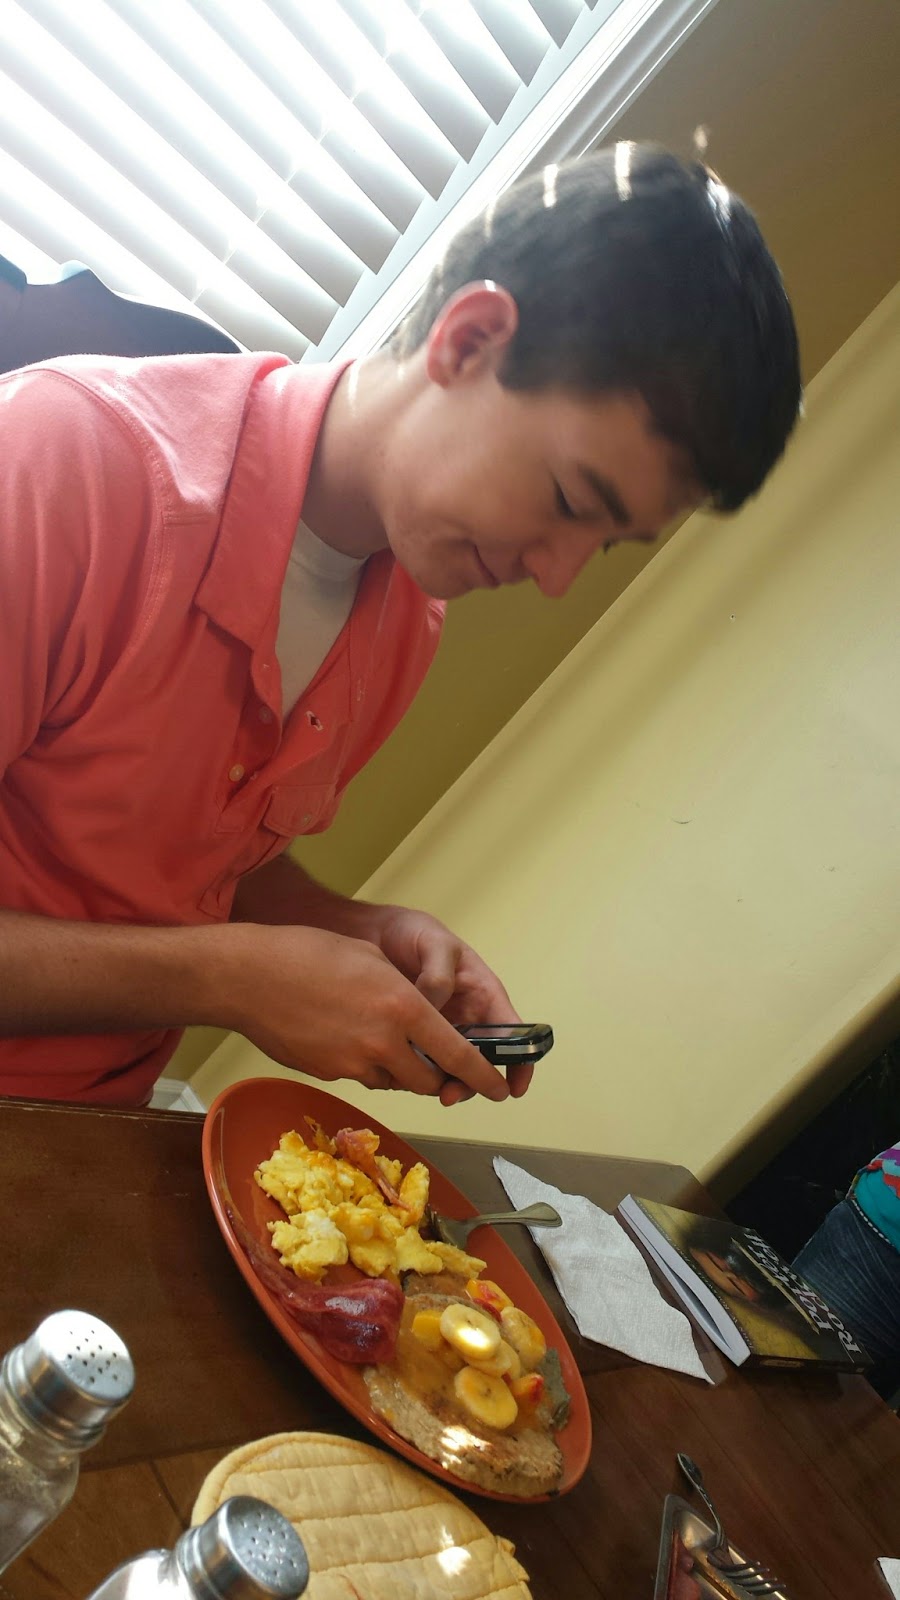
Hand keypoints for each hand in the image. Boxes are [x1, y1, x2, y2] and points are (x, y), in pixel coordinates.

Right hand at [222, 923, 511, 1101]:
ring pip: (395, 1082)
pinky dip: (367, 1066)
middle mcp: (383, 1041)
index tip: (501, 1089)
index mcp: (403, 1006)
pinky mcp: (328, 1073)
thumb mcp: (372, 959)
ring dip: (401, 1072)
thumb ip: (404, 993)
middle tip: (440, 1067)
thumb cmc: (309, 952)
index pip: (458, 1053)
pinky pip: (361, 1077)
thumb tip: (420, 1015)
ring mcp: (353, 1062)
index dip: (483, 1076)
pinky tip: (349, 1038)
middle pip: (429, 1081)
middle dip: (439, 1078)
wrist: (248, 976)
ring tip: (387, 1042)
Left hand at [372, 906, 532, 1105]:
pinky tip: (399, 1073)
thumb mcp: (434, 945)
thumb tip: (435, 1009)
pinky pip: (421, 1064)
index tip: (514, 1088)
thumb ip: (439, 975)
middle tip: (449, 1094)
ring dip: (441, 1083)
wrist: (373, 934)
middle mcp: (467, 1018)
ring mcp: (440, 1031)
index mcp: (484, 995)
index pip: (513, 1034)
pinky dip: (414, 1074)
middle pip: (480, 1061)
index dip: (520, 1062)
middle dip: (470, 1082)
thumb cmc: (414, 933)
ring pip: (451, 1069)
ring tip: (422, 1086)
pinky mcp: (413, 1038)